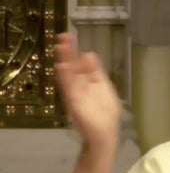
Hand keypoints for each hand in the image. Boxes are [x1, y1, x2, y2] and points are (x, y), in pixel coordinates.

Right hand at [54, 33, 121, 156]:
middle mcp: (82, 86)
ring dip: (65, 61)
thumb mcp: (104, 89)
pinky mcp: (75, 103)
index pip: (82, 63)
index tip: (70, 37)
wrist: (104, 135)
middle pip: (74, 66)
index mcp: (91, 81)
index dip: (76, 51)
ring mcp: (77, 94)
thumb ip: (97, 73)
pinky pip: (69, 88)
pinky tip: (62, 66)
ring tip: (60, 46)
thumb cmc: (105, 114)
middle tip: (63, 36)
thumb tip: (90, 53)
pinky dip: (66, 78)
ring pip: (69, 74)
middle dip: (69, 52)